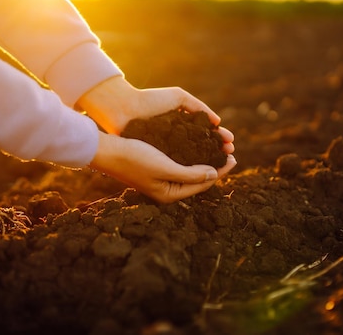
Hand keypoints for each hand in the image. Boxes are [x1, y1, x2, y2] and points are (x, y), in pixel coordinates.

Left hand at [76, 76, 233, 153]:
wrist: (122, 109)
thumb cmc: (149, 101)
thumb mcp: (177, 97)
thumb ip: (198, 107)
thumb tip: (217, 122)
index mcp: (181, 126)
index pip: (205, 135)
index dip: (219, 138)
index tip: (231, 141)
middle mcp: (175, 141)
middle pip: (201, 149)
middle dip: (218, 152)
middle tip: (231, 154)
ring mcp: (165, 152)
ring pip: (191, 160)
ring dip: (208, 162)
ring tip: (222, 161)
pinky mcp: (156, 161)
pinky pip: (177, 166)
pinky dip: (190, 167)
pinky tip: (203, 168)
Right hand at [90, 132, 236, 202]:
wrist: (108, 150)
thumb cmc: (135, 158)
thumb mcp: (166, 167)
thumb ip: (191, 174)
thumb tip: (215, 175)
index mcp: (170, 194)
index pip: (203, 184)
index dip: (220, 171)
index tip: (234, 157)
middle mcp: (166, 190)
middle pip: (198, 179)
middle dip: (215, 166)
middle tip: (231, 153)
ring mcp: (160, 179)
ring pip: (190, 171)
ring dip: (205, 161)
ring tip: (218, 149)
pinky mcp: (155, 168)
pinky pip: (180, 164)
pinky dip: (192, 157)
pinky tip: (197, 148)